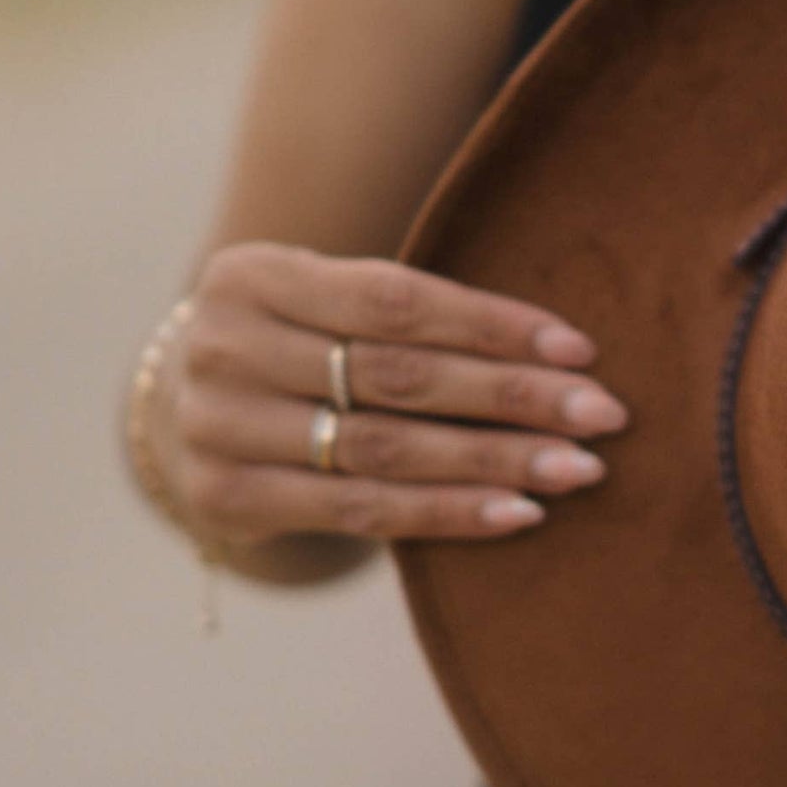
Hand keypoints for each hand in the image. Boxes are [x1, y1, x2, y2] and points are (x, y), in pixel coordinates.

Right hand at [164, 240, 628, 546]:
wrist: (182, 411)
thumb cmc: (298, 343)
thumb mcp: (324, 299)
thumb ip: (406, 313)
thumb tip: (563, 352)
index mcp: (253, 273)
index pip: (393, 302)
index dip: (492, 326)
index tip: (580, 350)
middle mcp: (224, 347)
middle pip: (397, 377)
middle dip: (512, 396)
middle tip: (603, 414)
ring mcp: (219, 428)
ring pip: (385, 449)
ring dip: (495, 461)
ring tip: (577, 467)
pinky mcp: (227, 498)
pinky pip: (361, 511)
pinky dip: (448, 513)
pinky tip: (518, 512)